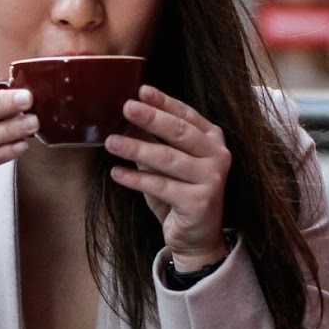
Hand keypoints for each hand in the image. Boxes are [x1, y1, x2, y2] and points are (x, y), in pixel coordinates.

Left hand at [105, 85, 231, 270]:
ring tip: (111, 142)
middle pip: (180, 132)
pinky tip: (117, 173)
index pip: (187, 115)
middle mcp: (217, 156)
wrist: (196, 238)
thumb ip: (155, 144)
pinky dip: (136, 179)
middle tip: (127, 107)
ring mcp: (212, 178)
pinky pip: (161, 186)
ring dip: (136, 148)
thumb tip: (128, 121)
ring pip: (168, 159)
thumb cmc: (179, 197)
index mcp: (212, 140)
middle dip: (152, 118)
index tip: (142, 90)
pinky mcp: (200, 201)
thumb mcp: (167, 167)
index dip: (164, 102)